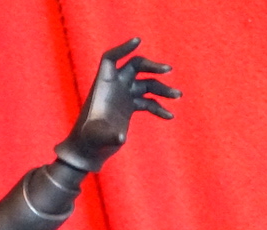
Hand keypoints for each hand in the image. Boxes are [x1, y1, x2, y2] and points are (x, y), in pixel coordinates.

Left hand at [56, 37, 180, 171]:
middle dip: (152, 66)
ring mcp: (123, 95)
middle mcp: (114, 86)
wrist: (89, 151)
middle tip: (168, 71)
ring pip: (147, 84)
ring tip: (178, 96)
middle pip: (136, 66)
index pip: (110, 58)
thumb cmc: (89, 141)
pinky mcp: (129, 107)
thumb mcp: (97, 138)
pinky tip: (170, 116)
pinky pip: (148, 102)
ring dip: (163, 89)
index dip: (123, 48)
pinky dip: (159, 107)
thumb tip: (121, 139)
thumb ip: (109, 136)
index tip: (138, 42)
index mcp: (103, 85)